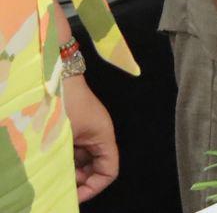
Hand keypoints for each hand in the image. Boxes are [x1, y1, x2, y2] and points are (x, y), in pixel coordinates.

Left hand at [62, 75, 118, 201]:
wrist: (56, 76)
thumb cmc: (64, 103)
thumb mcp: (64, 137)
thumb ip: (66, 161)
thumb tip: (61, 183)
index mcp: (104, 136)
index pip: (109, 171)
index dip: (94, 187)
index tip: (75, 195)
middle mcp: (98, 135)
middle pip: (96, 168)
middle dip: (80, 180)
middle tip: (60, 184)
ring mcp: (86, 131)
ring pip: (83, 160)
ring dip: (70, 170)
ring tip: (52, 172)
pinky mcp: (75, 128)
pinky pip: (74, 150)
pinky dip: (64, 159)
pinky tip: (50, 160)